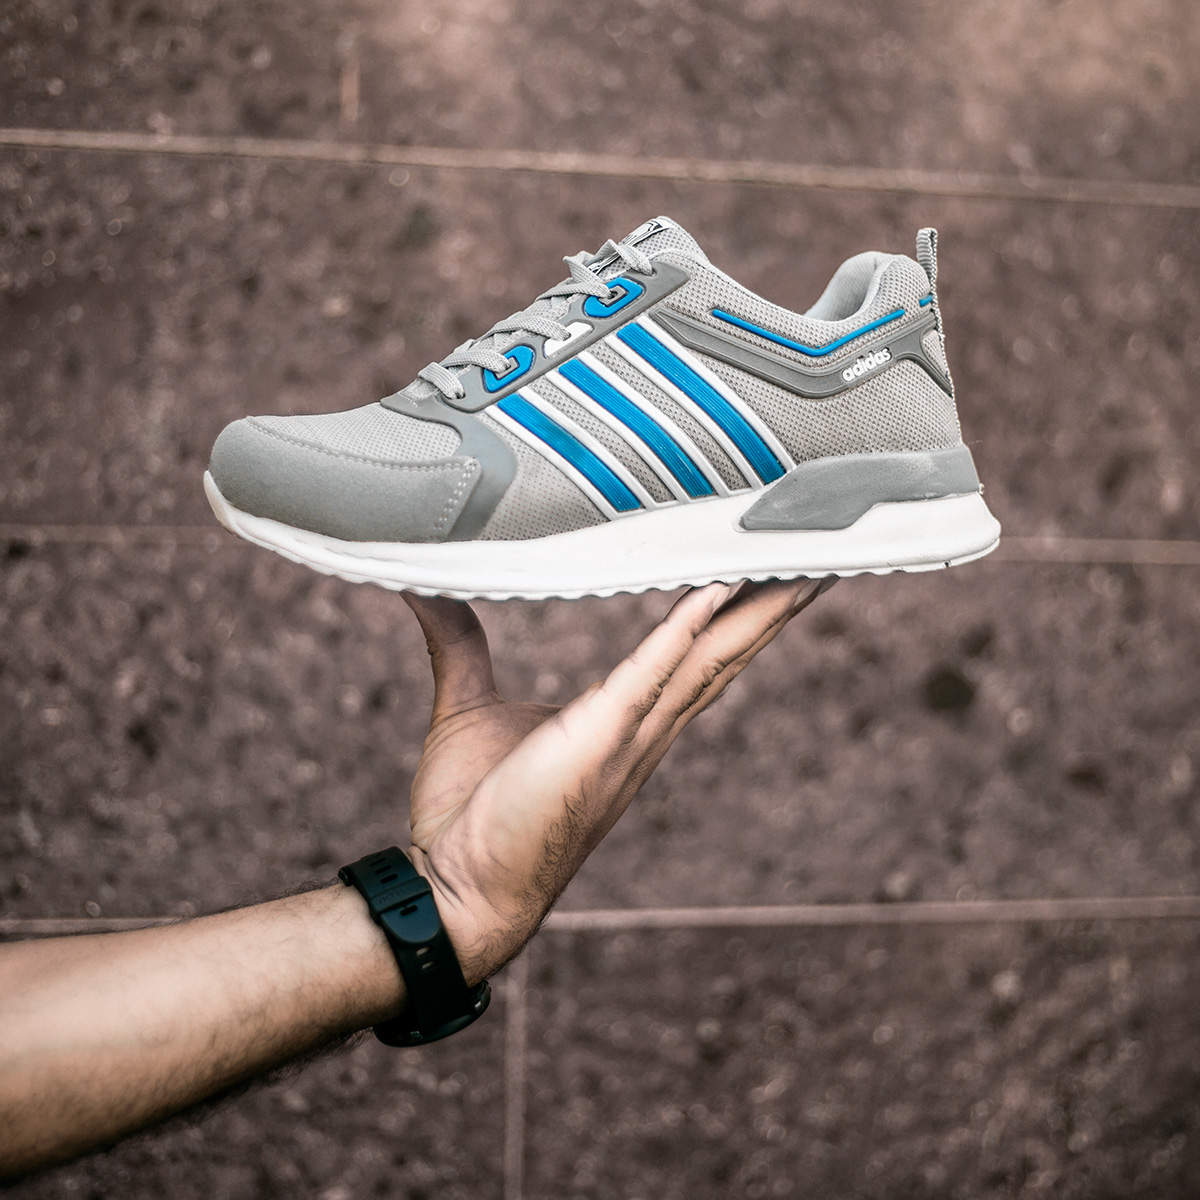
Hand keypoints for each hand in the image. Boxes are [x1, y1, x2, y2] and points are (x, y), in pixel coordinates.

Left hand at [401, 577, 834, 981]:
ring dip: (761, 611)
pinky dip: (686, 630)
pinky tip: (717, 588)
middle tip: (821, 553)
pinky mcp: (599, 740)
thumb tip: (429, 588)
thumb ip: (461, 643)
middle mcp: (646, 730)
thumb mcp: (466, 706)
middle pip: (727, 652)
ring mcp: (630, 738)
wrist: (456, 891)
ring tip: (804, 564)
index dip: (739, 611)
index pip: (697, 655)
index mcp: (628, 722)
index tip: (769, 567)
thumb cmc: (473, 815)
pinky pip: (654, 676)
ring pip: (712, 660)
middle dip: (776, 603)